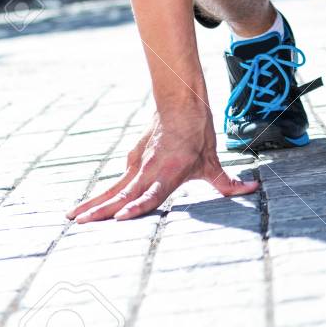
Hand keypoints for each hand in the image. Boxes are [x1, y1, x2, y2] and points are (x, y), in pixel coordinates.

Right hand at [65, 103, 259, 221]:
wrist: (181, 103)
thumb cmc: (198, 134)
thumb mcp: (213, 161)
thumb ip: (228, 182)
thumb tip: (254, 188)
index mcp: (168, 172)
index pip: (151, 194)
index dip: (137, 206)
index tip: (120, 217)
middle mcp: (149, 170)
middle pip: (122, 194)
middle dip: (101, 210)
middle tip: (79, 223)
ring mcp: (138, 165)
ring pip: (113, 188)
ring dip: (94, 203)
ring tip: (72, 216)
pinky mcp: (133, 160)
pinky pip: (117, 181)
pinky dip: (101, 194)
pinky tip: (85, 208)